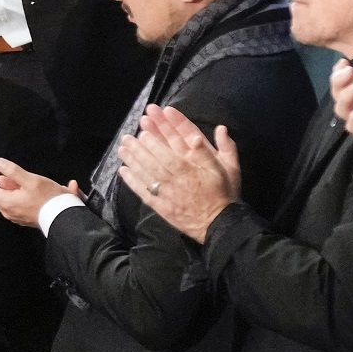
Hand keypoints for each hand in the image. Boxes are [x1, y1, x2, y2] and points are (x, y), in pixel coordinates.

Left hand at [0, 155, 78, 229]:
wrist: (63, 217)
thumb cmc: (49, 199)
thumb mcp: (31, 180)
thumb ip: (12, 171)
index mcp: (6, 202)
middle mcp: (7, 210)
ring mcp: (14, 214)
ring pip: (0, 194)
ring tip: (4, 167)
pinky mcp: (21, 214)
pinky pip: (9, 199)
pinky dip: (8, 187)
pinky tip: (15, 179)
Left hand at [117, 104, 239, 240]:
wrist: (220, 225)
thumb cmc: (224, 194)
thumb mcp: (230, 169)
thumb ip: (226, 148)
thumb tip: (220, 128)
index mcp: (193, 168)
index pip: (174, 147)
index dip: (159, 136)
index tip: (147, 126)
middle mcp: (178, 179)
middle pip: (156, 159)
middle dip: (141, 146)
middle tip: (129, 135)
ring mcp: (168, 194)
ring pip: (147, 173)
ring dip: (133, 159)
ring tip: (122, 148)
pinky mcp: (161, 207)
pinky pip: (144, 192)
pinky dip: (132, 181)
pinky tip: (123, 170)